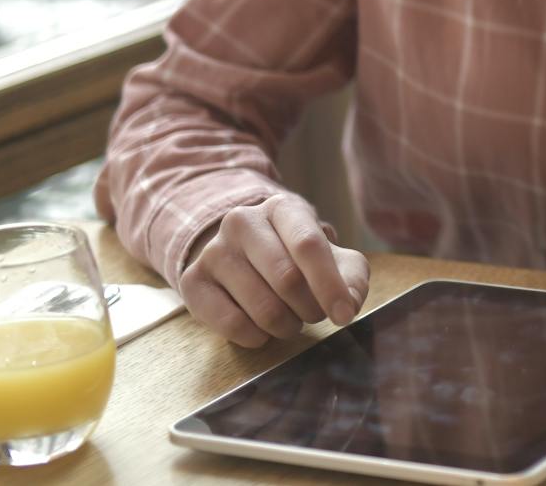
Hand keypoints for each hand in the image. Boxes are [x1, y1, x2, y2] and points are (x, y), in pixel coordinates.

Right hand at [179, 193, 370, 347]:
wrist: (243, 256)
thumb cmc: (296, 258)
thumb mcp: (333, 258)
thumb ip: (352, 278)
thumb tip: (347, 305)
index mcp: (281, 208)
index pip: (308, 245)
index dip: (330, 285)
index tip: (344, 315)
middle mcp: (242, 222)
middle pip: (286, 279)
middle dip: (310, 308)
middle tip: (314, 314)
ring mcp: (214, 251)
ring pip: (262, 307)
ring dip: (286, 326)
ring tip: (290, 320)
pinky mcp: (193, 282)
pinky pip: (231, 324)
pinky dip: (257, 337)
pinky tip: (262, 330)